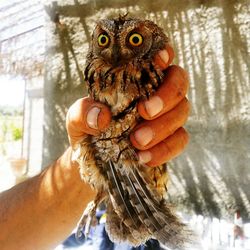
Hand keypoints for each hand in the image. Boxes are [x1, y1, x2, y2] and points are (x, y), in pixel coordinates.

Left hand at [66, 45, 189, 166]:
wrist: (94, 159)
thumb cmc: (88, 129)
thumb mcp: (77, 119)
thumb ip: (83, 112)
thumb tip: (102, 116)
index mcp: (135, 78)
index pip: (157, 57)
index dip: (164, 52)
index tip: (159, 60)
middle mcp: (156, 92)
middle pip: (179, 81)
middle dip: (166, 95)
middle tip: (144, 112)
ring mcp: (166, 116)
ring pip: (182, 111)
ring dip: (162, 127)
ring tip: (137, 142)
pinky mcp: (170, 139)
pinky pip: (180, 140)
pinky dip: (165, 149)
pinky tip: (145, 158)